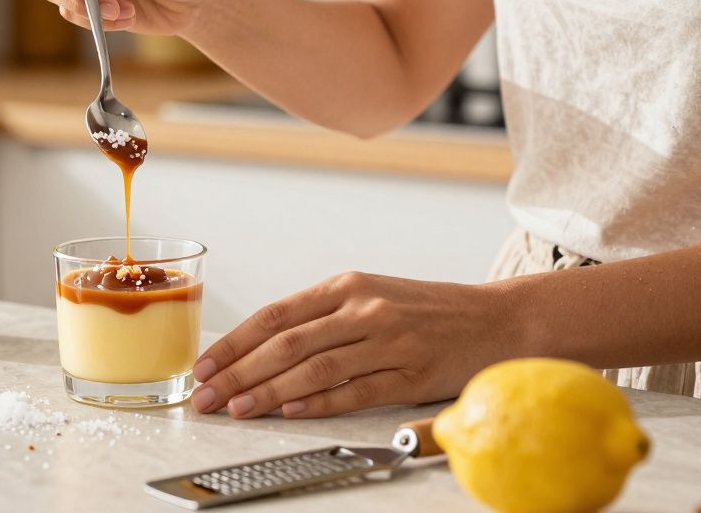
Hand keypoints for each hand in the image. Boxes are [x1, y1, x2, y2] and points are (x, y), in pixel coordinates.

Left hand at [190, 271, 522, 418]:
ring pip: (315, 367)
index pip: (275, 315)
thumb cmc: (425, 310)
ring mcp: (388, 341)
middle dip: (238, 371)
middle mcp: (363, 308)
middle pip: (286, 343)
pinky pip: (358, 390)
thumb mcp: (369, 296)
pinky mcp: (412, 373)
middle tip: (206, 394)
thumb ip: (321, 317)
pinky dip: (321, 402)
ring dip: (270, 391)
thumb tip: (261, 347)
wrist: (497, 319)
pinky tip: (292, 412)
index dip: (234, 341)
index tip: (203, 364)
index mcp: (346, 286)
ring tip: (237, 408)